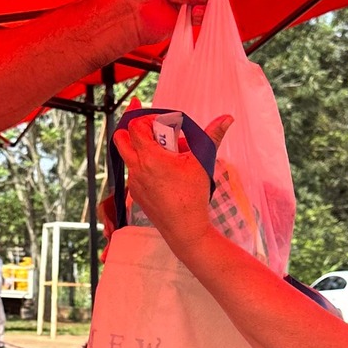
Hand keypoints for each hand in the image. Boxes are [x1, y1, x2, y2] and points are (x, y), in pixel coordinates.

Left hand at [114, 108, 232, 258]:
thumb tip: (227, 118)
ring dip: (142, 148)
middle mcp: (137, 168)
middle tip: (152, 130)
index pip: (136, 126)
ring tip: (166, 153)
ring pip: (128, 155)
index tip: (164, 123)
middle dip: (134, 128)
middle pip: (120, 137)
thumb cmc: (192, 196)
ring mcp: (134, 182)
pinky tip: (165, 171)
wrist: (184, 229)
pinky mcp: (136, 193)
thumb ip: (213, 136)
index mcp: (150, 157)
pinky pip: (134, 171)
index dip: (148, 118)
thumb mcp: (203, 161)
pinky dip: (145, 165)